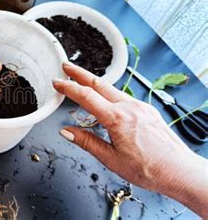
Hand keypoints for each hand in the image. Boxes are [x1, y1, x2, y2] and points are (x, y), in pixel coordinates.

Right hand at [53, 62, 206, 216]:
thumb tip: (67, 132)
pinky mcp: (147, 111)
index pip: (86, 97)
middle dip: (80, 74)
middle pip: (99, 84)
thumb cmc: (149, 169)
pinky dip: (110, 95)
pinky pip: (124, 97)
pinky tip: (106, 101)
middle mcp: (129, 108)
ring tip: (83, 83)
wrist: (179, 171)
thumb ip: (86, 142)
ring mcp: (140, 107)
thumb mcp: (110, 159)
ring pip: (112, 90)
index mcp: (117, 119)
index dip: (68, 88)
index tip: (57, 83)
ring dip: (95, 84)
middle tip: (66, 67)